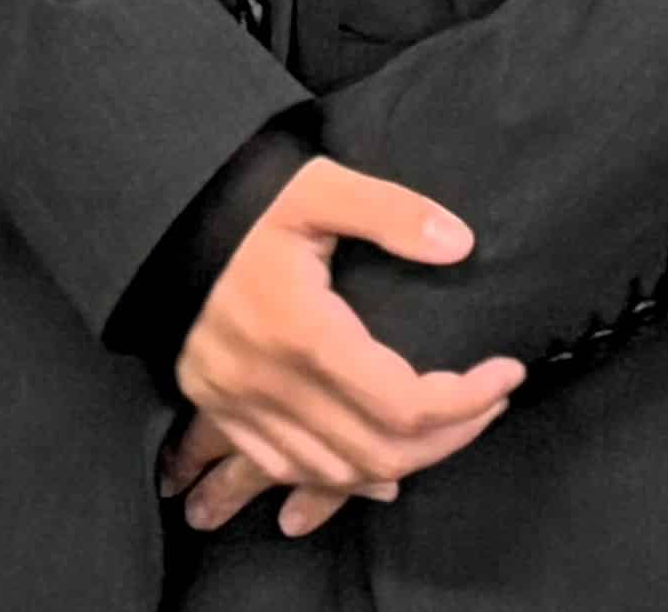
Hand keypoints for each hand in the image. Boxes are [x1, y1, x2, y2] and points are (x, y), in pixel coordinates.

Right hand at [158, 158, 523, 533]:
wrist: (160, 221)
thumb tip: (461, 244)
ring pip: (339, 472)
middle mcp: (270, 383)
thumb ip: (392, 213)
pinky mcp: (220, 410)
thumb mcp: (320, 187)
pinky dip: (343, 478)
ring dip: (405, 461)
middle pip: (381, 451)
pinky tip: (381, 468)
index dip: (469, 399)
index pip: (405, 403)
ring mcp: (240, 405)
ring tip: (450, 425)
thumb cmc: (247, 202)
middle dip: (452, 435)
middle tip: (491, 401)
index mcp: (302, 332)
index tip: (506, 371)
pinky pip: (289, 471)